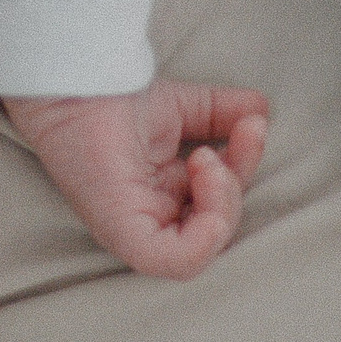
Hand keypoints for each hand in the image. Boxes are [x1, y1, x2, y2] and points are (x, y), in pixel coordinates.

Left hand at [1, 81, 267, 279]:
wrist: (79, 80)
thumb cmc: (114, 95)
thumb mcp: (184, 106)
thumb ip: (224, 113)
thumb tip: (262, 113)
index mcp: (163, 195)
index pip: (219, 200)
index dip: (245, 166)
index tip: (251, 125)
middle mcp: (150, 218)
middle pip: (216, 226)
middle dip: (237, 184)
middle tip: (232, 141)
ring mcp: (135, 229)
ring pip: (202, 251)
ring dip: (223, 204)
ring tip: (206, 160)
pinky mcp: (122, 232)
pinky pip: (176, 261)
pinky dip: (205, 234)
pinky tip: (204, 183)